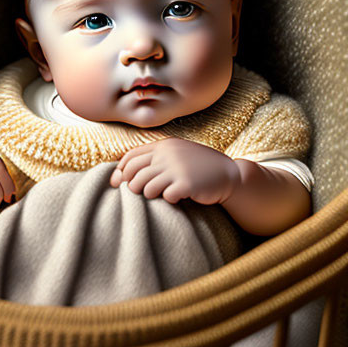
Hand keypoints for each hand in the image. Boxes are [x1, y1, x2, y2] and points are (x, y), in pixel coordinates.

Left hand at [109, 138, 238, 205]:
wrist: (229, 175)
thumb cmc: (198, 167)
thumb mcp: (177, 154)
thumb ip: (154, 158)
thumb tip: (120, 172)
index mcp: (164, 146)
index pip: (131, 157)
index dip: (121, 171)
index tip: (118, 183)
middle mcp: (168, 154)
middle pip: (134, 174)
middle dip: (132, 186)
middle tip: (140, 193)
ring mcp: (177, 168)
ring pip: (145, 188)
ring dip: (150, 195)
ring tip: (161, 194)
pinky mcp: (186, 184)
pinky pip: (165, 197)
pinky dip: (169, 200)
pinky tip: (178, 197)